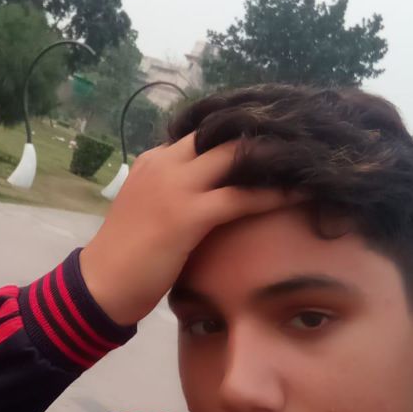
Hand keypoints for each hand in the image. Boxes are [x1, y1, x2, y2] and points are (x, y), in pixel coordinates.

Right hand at [80, 134, 298, 325]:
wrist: (101, 284)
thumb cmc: (129, 254)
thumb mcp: (152, 207)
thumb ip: (180, 189)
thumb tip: (218, 187)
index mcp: (156, 159)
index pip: (208, 128)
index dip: (245, 127)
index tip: (280, 130)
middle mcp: (165, 162)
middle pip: (225, 131)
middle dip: (268, 131)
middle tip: (306, 138)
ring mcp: (174, 186)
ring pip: (236, 156)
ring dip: (278, 157)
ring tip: (311, 159)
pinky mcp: (186, 215)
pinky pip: (240, 197)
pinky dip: (274, 194)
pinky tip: (301, 194)